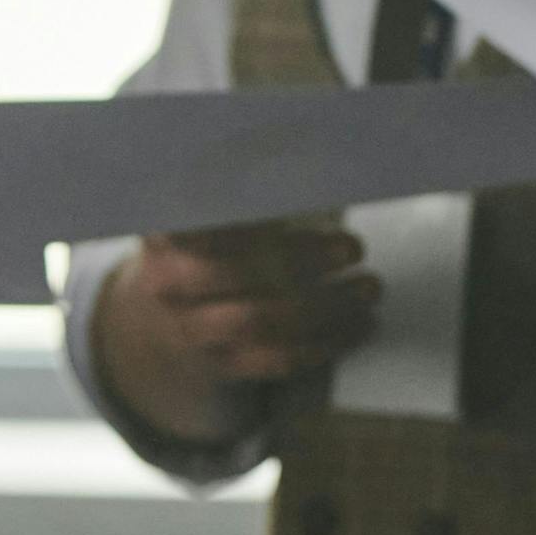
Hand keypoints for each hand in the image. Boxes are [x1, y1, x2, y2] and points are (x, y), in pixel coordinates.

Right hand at [88, 219, 378, 446]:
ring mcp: (194, 329)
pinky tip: (359, 324)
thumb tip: (317, 169)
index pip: (195, 219)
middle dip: (303, 257)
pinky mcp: (224, 365)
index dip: (238, 209)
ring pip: (262, 319)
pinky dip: (328, 342)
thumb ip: (245, 201)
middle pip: (234, 270)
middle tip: (352, 247)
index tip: (286, 191)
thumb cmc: (205, 259)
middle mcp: (170, 283)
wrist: (166, 328)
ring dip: (327, 303)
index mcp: (166, 236)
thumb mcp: (204, 222)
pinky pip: (280, 359)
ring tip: (369, 287)